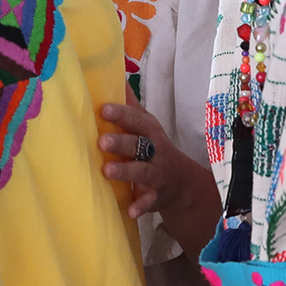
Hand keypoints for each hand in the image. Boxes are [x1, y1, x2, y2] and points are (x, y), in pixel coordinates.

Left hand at [99, 101, 219, 256]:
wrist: (184, 185)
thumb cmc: (156, 148)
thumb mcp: (148, 126)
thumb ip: (131, 106)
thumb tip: (117, 75)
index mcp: (151, 132)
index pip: (137, 120)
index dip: (122, 114)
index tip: (103, 108)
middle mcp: (156, 151)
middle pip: (140, 144)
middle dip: (121, 141)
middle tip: (101, 140)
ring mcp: (158, 174)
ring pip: (142, 171)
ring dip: (126, 171)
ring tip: (107, 171)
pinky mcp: (157, 196)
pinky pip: (149, 201)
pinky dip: (141, 206)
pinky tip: (130, 211)